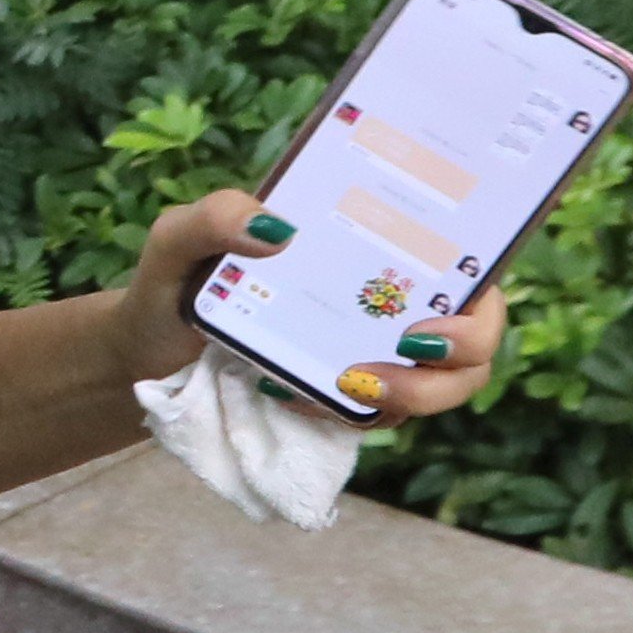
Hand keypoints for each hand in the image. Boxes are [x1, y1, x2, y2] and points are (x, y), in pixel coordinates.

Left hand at [122, 187, 516, 416]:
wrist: (147, 350)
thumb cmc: (175, 280)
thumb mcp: (178, 237)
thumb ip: (215, 216)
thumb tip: (277, 228)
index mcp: (373, 242)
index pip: (467, 253)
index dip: (486, 281)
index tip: (450, 296)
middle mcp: (391, 298)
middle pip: (479, 331)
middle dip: (467, 348)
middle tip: (410, 347)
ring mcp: (379, 352)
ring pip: (449, 384)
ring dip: (420, 392)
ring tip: (351, 383)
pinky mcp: (354, 400)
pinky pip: (384, 417)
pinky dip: (353, 413)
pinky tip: (291, 395)